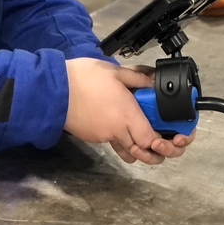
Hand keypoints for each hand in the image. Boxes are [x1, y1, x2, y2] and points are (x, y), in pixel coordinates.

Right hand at [64, 58, 194, 163]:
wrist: (53, 90)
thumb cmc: (82, 78)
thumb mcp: (114, 72)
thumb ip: (138, 78)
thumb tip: (153, 81)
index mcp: (126, 114)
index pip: (151, 140)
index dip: (162, 143)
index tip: (169, 137)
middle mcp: (117, 130)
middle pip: (142, 152)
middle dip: (156, 152)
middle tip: (163, 143)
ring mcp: (104, 136)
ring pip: (127, 151)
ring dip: (138, 148)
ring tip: (143, 135)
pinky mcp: (93, 137)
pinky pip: (113, 143)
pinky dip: (121, 139)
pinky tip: (121, 125)